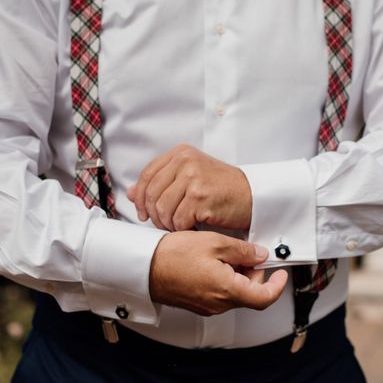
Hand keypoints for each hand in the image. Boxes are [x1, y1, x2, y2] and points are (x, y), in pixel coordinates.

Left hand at [127, 144, 251, 230]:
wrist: (251, 195)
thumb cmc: (221, 188)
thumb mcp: (190, 176)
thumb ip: (161, 182)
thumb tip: (130, 192)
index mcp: (180, 153)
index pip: (147, 176)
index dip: (140, 198)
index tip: (143, 212)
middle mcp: (185, 162)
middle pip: (152, 195)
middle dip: (154, 215)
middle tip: (163, 224)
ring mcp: (193, 178)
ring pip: (163, 210)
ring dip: (168, 224)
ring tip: (178, 226)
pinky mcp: (200, 197)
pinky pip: (178, 220)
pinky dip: (182, 229)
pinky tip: (191, 227)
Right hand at [149, 231, 287, 315]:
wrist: (143, 267)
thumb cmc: (172, 255)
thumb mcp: (214, 243)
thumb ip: (243, 251)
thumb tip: (260, 255)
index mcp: (227, 291)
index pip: (264, 298)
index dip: (277, 286)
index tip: (280, 273)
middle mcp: (218, 304)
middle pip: (250, 294)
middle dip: (253, 273)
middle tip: (244, 253)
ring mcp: (207, 306)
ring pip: (235, 293)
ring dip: (237, 275)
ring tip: (222, 254)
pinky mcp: (197, 303)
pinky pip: (220, 294)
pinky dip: (224, 279)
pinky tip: (211, 262)